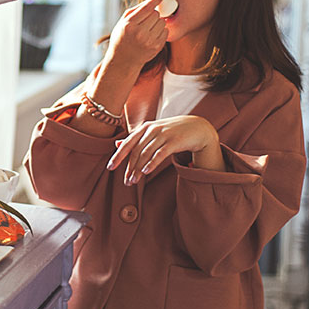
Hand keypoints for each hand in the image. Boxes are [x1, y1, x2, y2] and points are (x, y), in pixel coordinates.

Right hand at [104, 0, 167, 72]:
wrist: (123, 60)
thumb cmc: (122, 37)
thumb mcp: (122, 22)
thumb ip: (136, 10)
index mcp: (129, 25)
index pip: (147, 8)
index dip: (155, 0)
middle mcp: (139, 33)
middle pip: (156, 14)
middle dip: (152, 14)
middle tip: (146, 19)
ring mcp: (149, 41)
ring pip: (162, 22)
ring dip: (157, 22)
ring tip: (148, 28)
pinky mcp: (156, 47)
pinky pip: (165, 31)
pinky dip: (161, 30)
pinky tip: (152, 35)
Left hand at [107, 115, 222, 185]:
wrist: (198, 128)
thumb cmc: (172, 132)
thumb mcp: (153, 132)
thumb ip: (136, 139)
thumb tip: (117, 144)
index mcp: (145, 127)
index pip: (128, 143)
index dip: (118, 156)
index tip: (110, 167)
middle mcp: (152, 129)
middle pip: (136, 150)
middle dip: (129, 167)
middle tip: (125, 181)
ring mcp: (163, 134)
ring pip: (146, 153)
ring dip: (138, 169)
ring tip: (133, 181)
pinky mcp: (174, 140)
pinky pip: (160, 153)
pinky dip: (152, 163)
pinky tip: (146, 172)